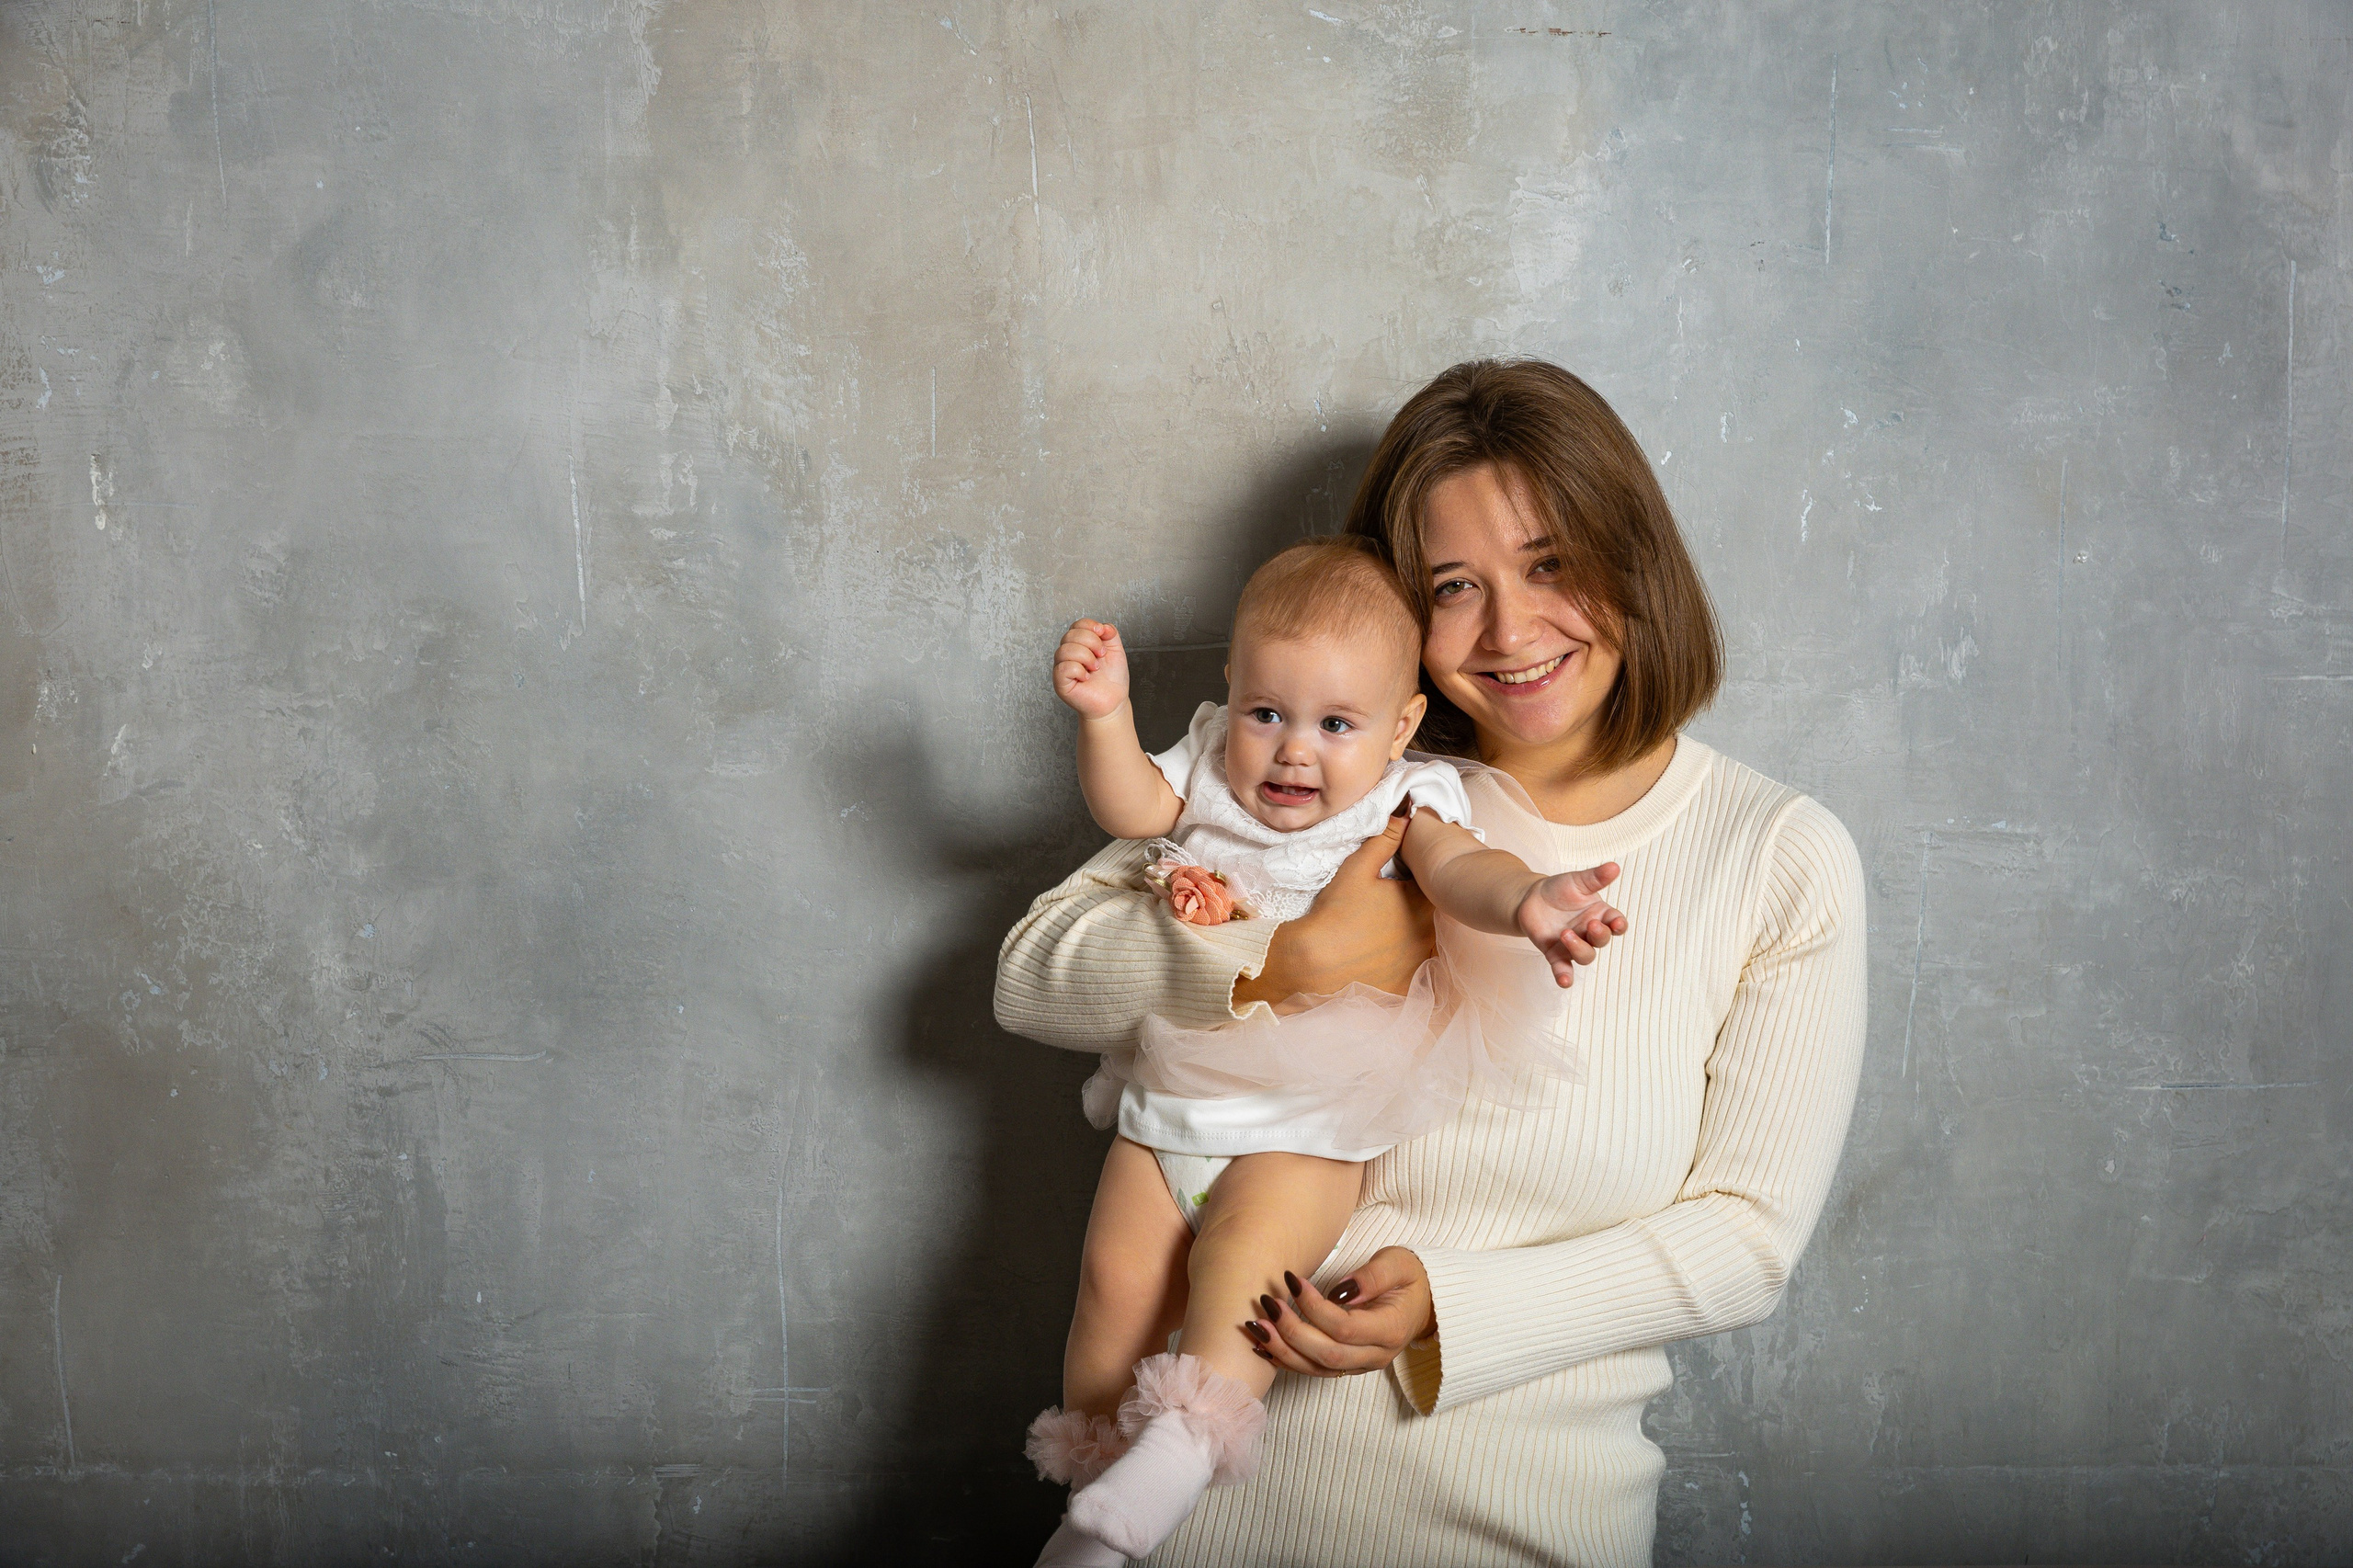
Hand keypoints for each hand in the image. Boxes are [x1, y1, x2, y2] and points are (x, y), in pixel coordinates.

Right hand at [1053, 618, 1129, 719]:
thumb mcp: (1116, 650)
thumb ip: (1110, 633)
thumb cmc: (1112, 678)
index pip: (1077, 625)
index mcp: (1079, 644)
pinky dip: (1078, 670)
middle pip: (1071, 635)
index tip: (1103, 635)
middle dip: (1091, 642)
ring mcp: (1062, 668)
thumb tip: (1102, 626)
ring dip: (1086, 657)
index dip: (1090, 626)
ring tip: (1095, 668)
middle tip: (1101, 656)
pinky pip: (1063, 667)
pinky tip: (1086, 677)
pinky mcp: (1060, 682)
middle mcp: (1068, 653)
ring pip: (1065, 650)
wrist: (1114, 701)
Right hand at [1235, 808, 1433, 1006]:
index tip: (1398, 881)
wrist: (1314, 960)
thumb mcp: (1358, 869)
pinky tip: (1381, 959)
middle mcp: (1428, 933)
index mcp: (1421, 903)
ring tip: (1382, 933)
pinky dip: (1401, 965)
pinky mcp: (1406, 985)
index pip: (1433, 886)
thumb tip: (1405, 814)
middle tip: (1386, 907)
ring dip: (1410, 937)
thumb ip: (1385, 839)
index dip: (1417, 881)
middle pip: (1430, 915)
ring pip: (1423, 944)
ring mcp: (1418, 963)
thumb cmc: (1336, 912)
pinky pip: (1411, 973)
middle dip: (1414, 909)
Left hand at [1250, 1248, 1433, 1377]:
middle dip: (1291, 1331)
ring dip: (1282, 1349)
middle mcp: (1375, 1355)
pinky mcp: (1347, 1366)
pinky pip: (1313, 1369)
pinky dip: (1286, 1359)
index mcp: (1390, 1330)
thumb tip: (1341, 1291)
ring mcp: (1361, 1365)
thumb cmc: (1408, 1278)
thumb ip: (1371, 1277)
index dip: (1313, 1307)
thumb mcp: (1397, 1265)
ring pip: (1316, 1368)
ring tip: (1255, 1326)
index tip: (1292, 1279)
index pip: (1344, 1327)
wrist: (1423, 1301)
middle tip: (1267, 1303)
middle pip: (1326, 1354)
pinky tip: (1262, 1345)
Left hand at [1514, 862, 1628, 987]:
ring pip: (1585, 956)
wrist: (1531, 898)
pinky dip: (1565, 976)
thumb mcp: (1577, 880)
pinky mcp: (1555, 953)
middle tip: (1590, 925)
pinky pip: (1563, 969)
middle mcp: (1589, 932)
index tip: (1617, 923)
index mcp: (1600, 914)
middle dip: (1599, 935)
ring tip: (1565, 935)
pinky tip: (1564, 981)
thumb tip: (1614, 867)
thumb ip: (1595, 877)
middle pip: (1602, 941)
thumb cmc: (1560, 889)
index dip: (1619, 925)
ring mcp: (1573, 944)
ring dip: (1579, 949)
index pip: (1616, 924)